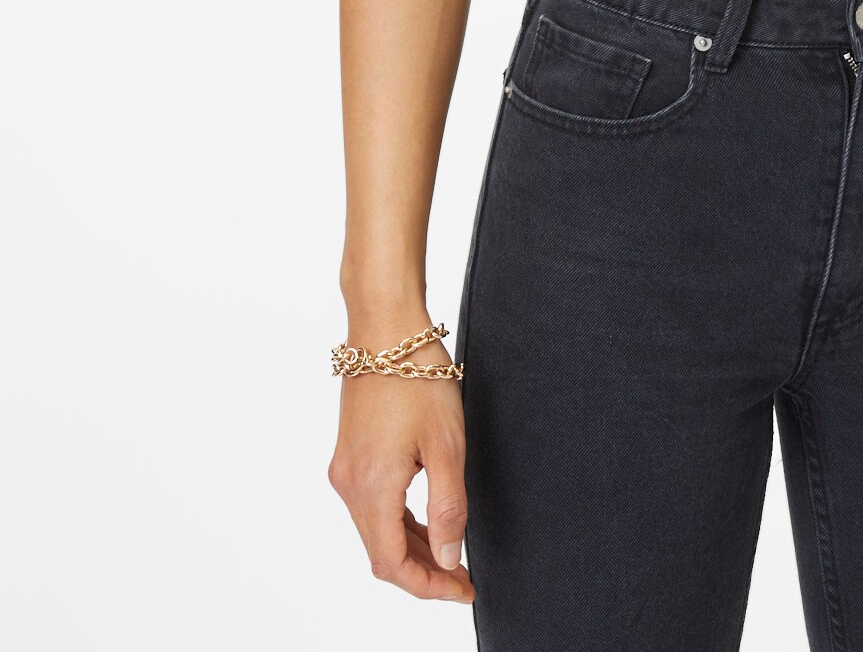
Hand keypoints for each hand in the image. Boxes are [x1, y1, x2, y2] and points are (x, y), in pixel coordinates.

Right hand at [327, 322, 474, 602]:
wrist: (385, 326)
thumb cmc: (418, 376)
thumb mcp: (446, 444)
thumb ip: (448, 507)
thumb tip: (449, 558)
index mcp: (371, 488)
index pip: (393, 564)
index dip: (428, 586)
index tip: (463, 589)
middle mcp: (349, 484)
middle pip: (382, 552)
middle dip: (424, 571)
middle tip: (464, 576)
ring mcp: (346, 469)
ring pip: (376, 530)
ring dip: (412, 547)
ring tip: (452, 552)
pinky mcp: (350, 454)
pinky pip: (372, 505)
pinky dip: (399, 521)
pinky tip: (426, 521)